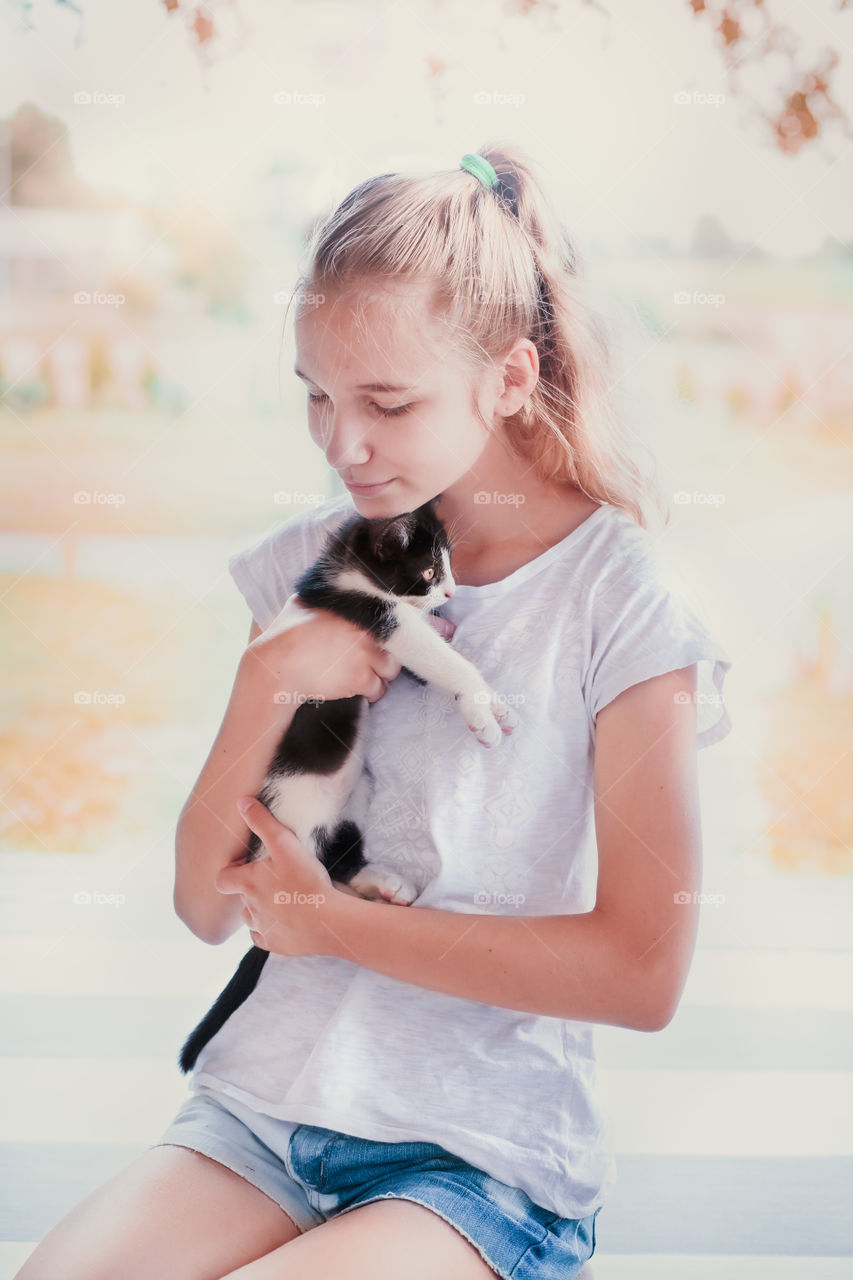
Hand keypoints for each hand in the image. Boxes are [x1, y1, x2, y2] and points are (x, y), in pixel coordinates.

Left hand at [215, 796, 341, 956]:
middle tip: (275, 881)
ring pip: (252, 918)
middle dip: (252, 890)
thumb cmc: (305, 881)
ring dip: (261, 910)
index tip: (246, 867)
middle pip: (241, 898)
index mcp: (247, 884)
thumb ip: (263, 821)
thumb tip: (242, 801)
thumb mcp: (285, 844)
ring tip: (283, 901)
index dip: (230, 872)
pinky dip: (272, 929)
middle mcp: (249, 907)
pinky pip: (264, 937)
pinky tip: (287, 921)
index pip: (222, 879)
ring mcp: (262, 928)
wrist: (328, 921)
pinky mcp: (275, 945)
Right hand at [247, 594, 453, 704]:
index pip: (408, 610)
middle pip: (400, 647)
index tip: (449, 628)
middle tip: (360, 656)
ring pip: (391, 671)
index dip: (430, 623)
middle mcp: (369, 626)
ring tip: (345, 668)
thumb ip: (335, 596)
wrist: (276, 664)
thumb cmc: (289, 630)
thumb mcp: (310, 600)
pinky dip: (364, 691)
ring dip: (376, 675)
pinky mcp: (362, 678)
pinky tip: (341, 681)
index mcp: (360, 605)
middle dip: (386, 655)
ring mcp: (368, 652)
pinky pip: (377, 690)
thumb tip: (340, 580)